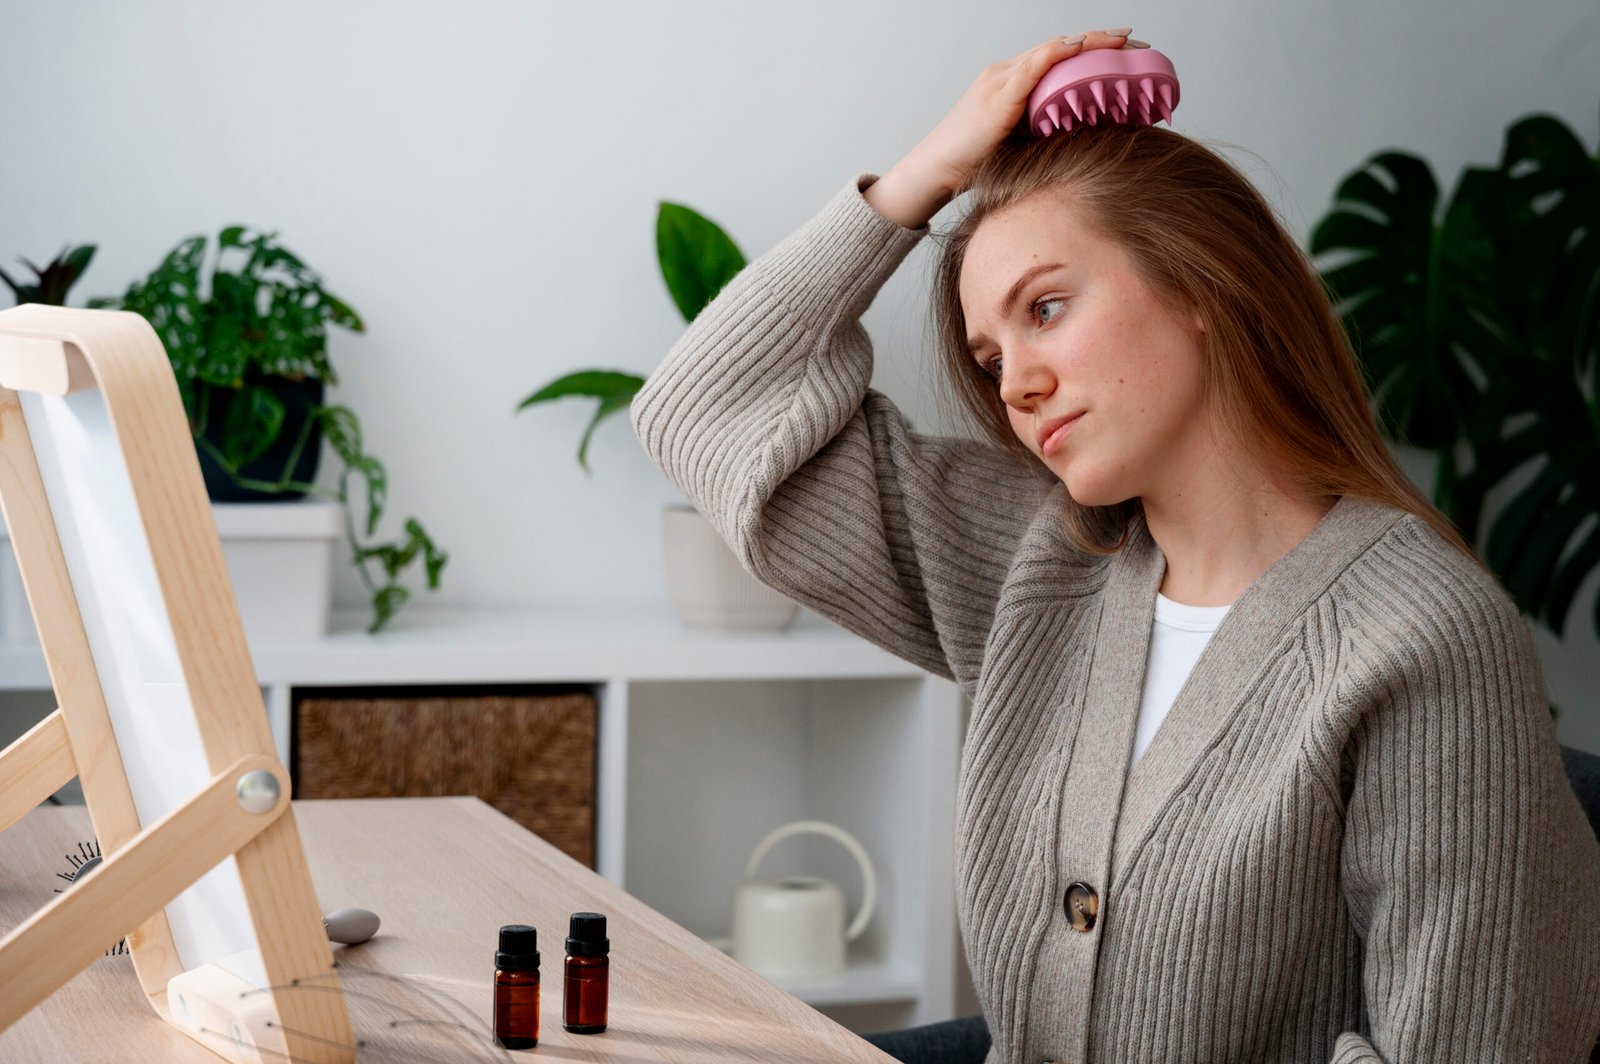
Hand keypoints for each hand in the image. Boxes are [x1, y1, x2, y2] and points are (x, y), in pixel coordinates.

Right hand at [865, 29, 1142, 228]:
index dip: (1092, 52)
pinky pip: (1032, 67)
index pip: (1058, 59)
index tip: (1125, 53)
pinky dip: (1057, 54)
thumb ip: (1045, 132)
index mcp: (1012, 84)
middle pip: (1060, 48)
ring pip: (1051, 51)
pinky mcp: (997, 96)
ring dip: (1089, 43)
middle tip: (1137, 42)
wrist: (936, 171)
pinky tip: (1080, 48)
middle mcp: (1006, 74)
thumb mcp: (1019, 144)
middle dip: (1100, 42)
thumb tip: (1082, 137)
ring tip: (1121, 42)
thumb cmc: (972, 163)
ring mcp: (1000, 81)